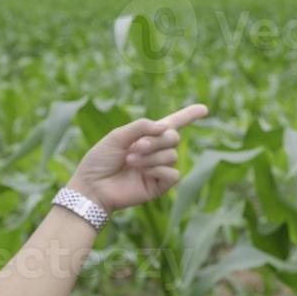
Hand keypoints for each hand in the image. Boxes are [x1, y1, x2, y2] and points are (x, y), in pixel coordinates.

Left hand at [67, 104, 208, 212]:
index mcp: (146, 137)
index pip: (173, 124)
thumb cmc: (100, 160)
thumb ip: (141, 127)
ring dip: (151, 156)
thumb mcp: (118, 136)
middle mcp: (155, 152)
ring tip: (130, 161)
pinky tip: (142, 173)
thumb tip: (165, 127)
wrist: (92, 186)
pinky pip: (173, 173)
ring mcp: (158, 169)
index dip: (189, 115)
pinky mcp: (159, 186)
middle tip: (136, 147)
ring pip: (172, 155)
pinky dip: (158, 169)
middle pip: (173, 137)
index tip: (204, 109)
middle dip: (156, 140)